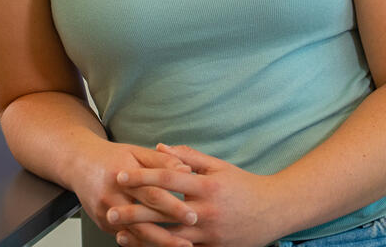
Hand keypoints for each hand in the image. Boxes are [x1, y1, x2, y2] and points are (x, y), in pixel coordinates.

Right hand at [69, 141, 198, 245]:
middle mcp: (111, 195)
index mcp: (122, 174)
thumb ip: (161, 160)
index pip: (151, 193)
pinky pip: (126, 238)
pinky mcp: (102, 224)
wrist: (79, 164)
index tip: (193, 215)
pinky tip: (161, 246)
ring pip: (134, 233)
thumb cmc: (111, 157)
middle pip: (142, 218)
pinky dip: (144, 244)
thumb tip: (187, 169)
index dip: (173, 206)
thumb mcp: (136, 152)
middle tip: (190, 240)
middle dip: (168, 233)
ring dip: (158, 243)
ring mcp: (104, 212)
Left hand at [111, 144, 283, 246]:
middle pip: (163, 212)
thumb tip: (159, 147)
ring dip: (143, 238)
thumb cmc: (244, 185)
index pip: (168, 178)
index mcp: (206, 186)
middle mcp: (206, 211)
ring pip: (170, 238)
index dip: (142, 176)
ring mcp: (210, 234)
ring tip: (120, 236)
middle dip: (134, 212)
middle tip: (110, 211)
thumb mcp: (218, 166)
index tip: (120, 176)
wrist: (275, 212)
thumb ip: (188, 157)